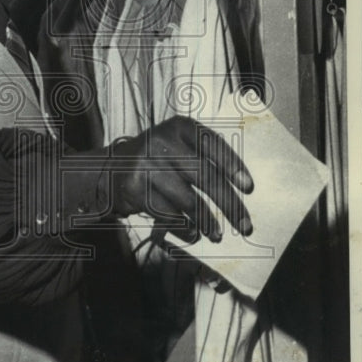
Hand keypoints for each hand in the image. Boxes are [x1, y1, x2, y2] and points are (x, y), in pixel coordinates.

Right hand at [104, 116, 252, 243]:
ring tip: (218, 235)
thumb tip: (241, 185)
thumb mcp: (181, 144)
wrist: (111, 168)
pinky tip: (193, 234)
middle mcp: (162, 142)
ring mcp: (146, 165)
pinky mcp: (134, 188)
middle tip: (246, 226)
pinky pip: (168, 214)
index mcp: (179, 126)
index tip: (249, 188)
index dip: (233, 166)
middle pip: (205, 176)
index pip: (212, 144)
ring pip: (188, 200)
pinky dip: (184, 228)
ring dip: (207, 222)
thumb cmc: (160, 159)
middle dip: (229, 204)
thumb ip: (208, 155)